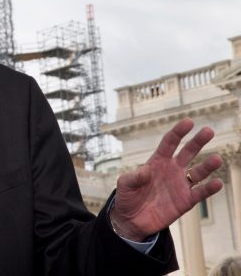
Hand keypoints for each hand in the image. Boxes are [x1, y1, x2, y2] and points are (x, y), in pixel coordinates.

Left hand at [110, 118, 222, 240]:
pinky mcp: (186, 201)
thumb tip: (146, 171)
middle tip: (209, 131)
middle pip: (188, 152)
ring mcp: (180, 185)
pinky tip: (217, 182)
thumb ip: (134, 177)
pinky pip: (200, 192)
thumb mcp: (124, 184)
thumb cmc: (127, 197)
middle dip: (198, 142)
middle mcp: (172, 170)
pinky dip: (209, 188)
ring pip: (198, 172)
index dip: (178, 132)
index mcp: (157, 162)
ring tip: (217, 159)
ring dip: (208, 165)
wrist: (131, 220)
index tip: (189, 122)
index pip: (169, 143)